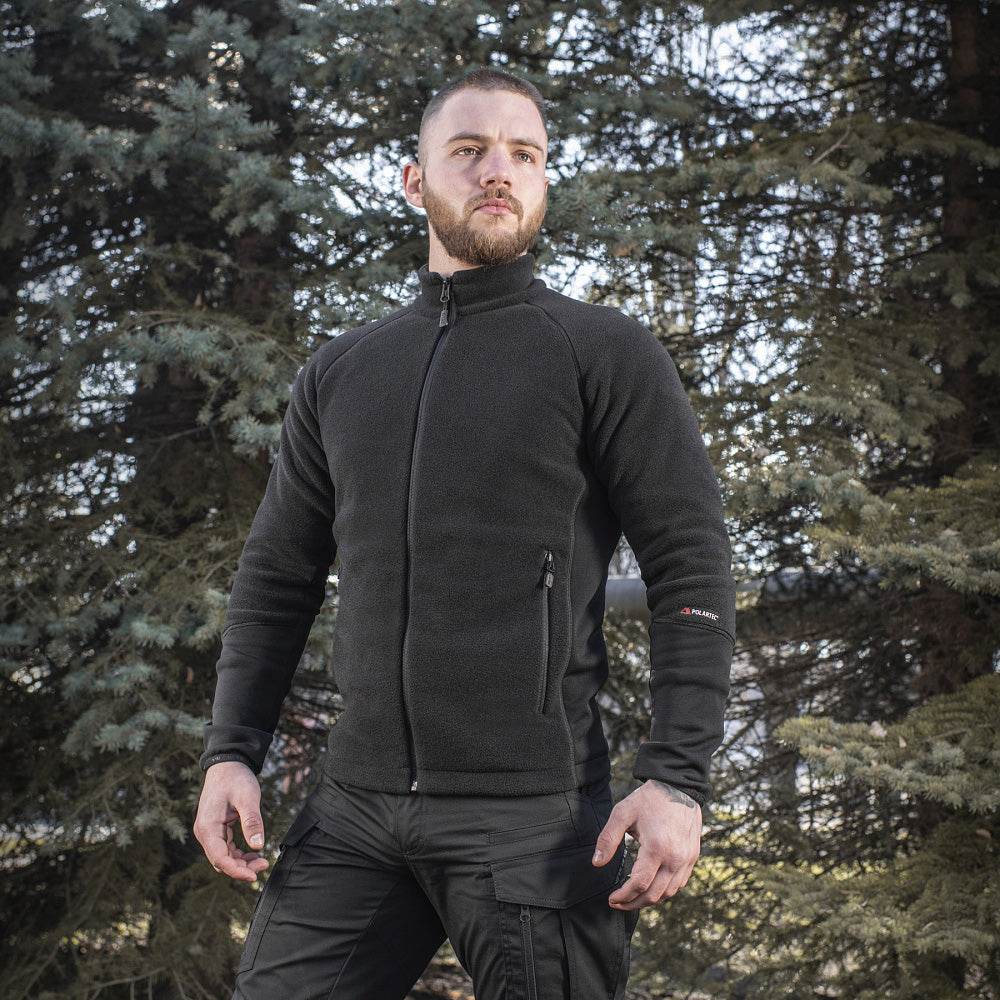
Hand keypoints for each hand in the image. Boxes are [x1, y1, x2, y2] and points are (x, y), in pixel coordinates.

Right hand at [193, 760, 269, 881]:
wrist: (227, 765)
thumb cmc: (237, 779)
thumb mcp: (248, 797)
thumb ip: (252, 821)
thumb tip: (258, 846)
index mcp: (208, 827)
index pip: (220, 859)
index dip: (236, 871)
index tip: (254, 876)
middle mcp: (204, 832)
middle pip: (221, 861)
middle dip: (241, 868)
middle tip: (264, 864)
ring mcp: (209, 832)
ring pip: (223, 857)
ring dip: (241, 862)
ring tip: (262, 861)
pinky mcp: (216, 830)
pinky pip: (225, 849)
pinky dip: (238, 854)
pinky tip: (254, 854)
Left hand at [592, 779, 701, 909]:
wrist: (678, 787)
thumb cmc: (648, 799)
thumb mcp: (622, 813)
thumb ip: (608, 839)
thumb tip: (596, 863)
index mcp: (657, 848)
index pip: (639, 884)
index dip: (623, 896)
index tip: (611, 899)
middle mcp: (675, 858)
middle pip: (654, 894)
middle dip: (633, 903)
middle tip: (618, 903)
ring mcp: (687, 859)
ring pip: (668, 893)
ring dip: (649, 900)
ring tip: (632, 898)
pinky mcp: (693, 857)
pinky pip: (679, 884)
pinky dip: (664, 890)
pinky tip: (651, 886)